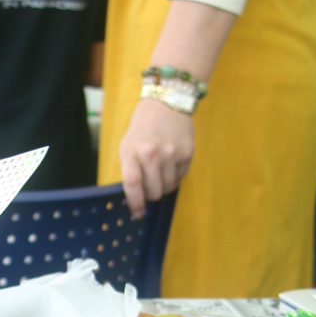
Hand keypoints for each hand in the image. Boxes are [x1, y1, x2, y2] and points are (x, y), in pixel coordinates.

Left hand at [118, 98, 194, 218]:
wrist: (167, 103)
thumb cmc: (143, 128)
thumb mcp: (128, 145)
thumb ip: (130, 170)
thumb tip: (136, 198)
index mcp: (132, 151)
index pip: (132, 184)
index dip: (135, 203)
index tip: (136, 213)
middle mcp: (153, 153)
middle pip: (153, 192)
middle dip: (150, 194)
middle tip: (149, 185)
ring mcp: (172, 153)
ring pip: (168, 188)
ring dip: (163, 185)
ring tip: (160, 169)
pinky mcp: (188, 153)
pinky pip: (180, 178)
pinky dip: (174, 176)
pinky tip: (171, 162)